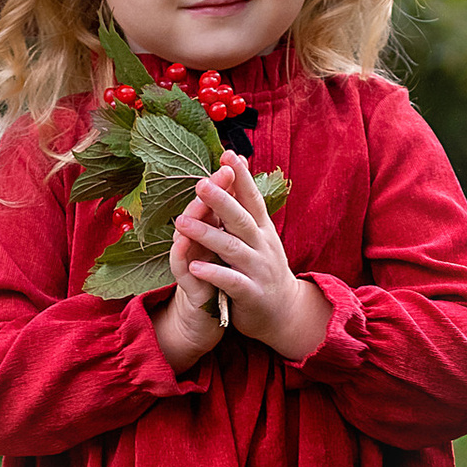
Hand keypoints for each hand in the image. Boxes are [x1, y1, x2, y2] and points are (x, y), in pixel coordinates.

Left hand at [159, 155, 327, 363]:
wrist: (285, 312)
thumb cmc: (264, 268)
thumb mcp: (260, 235)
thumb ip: (247, 207)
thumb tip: (240, 168)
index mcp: (262, 229)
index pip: (252, 199)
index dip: (241, 177)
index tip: (229, 154)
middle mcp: (262, 246)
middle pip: (241, 219)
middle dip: (221, 201)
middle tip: (200, 184)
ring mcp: (258, 270)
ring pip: (232, 249)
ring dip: (207, 234)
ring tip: (181, 223)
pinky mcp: (251, 294)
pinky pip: (231, 282)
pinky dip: (213, 274)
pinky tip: (194, 266)